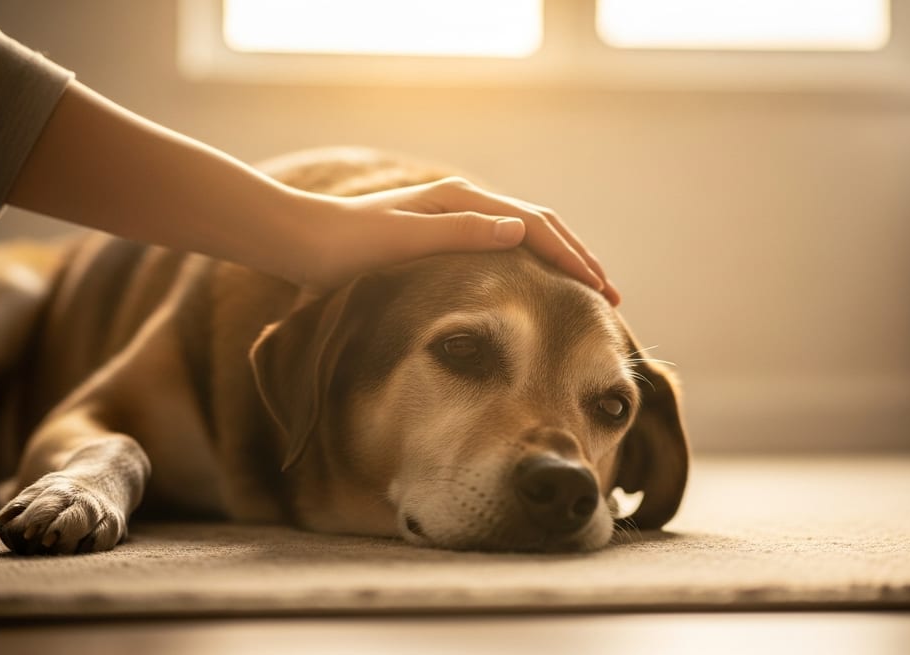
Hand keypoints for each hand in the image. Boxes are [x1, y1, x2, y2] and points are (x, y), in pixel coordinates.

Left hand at [296, 177, 620, 304]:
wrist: (299, 241)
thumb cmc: (346, 246)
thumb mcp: (404, 240)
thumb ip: (461, 233)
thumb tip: (522, 231)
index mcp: (459, 200)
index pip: (534, 225)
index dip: (572, 257)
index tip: (600, 289)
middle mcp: (461, 203)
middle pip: (538, 225)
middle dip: (577, 257)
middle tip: (610, 294)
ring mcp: (453, 218)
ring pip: (524, 235)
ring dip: (559, 260)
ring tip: (586, 290)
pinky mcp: (442, 237)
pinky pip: (502, 248)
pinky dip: (532, 265)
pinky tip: (536, 288)